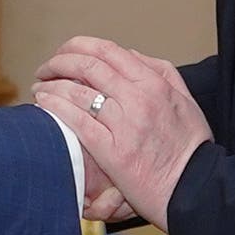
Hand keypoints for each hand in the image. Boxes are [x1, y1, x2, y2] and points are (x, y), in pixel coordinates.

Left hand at [35, 38, 210, 230]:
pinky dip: (55, 106)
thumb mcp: (184, 100)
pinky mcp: (112, 151)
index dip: (79, 46)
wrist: (195, 188)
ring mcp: (124, 124)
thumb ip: (160, 72)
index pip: (108, 51)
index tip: (65, 53)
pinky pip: (76, 120)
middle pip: (87, 65)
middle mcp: (139, 98)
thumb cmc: (189, 147)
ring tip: (39, 87)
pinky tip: (43, 103)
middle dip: (59, 62)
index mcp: (155, 82)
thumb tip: (129, 55)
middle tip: (45, 69)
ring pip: (77, 91)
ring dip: (51, 84)